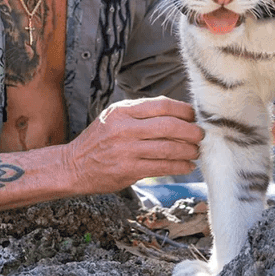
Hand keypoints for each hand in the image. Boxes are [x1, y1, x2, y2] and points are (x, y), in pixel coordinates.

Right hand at [63, 97, 203, 194]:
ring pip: (168, 148)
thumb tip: (174, 113)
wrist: (74, 165)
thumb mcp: (113, 116)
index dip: (182, 110)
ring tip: (196, 151)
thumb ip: (139, 113)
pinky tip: (187, 165)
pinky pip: (162, 167)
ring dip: (188, 150)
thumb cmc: (98, 140)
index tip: (193, 115)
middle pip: (169, 126)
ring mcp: (126, 150)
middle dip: (190, 131)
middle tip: (200, 135)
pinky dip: (179, 166)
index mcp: (123, 111)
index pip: (161, 105)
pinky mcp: (128, 170)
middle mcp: (125, 128)